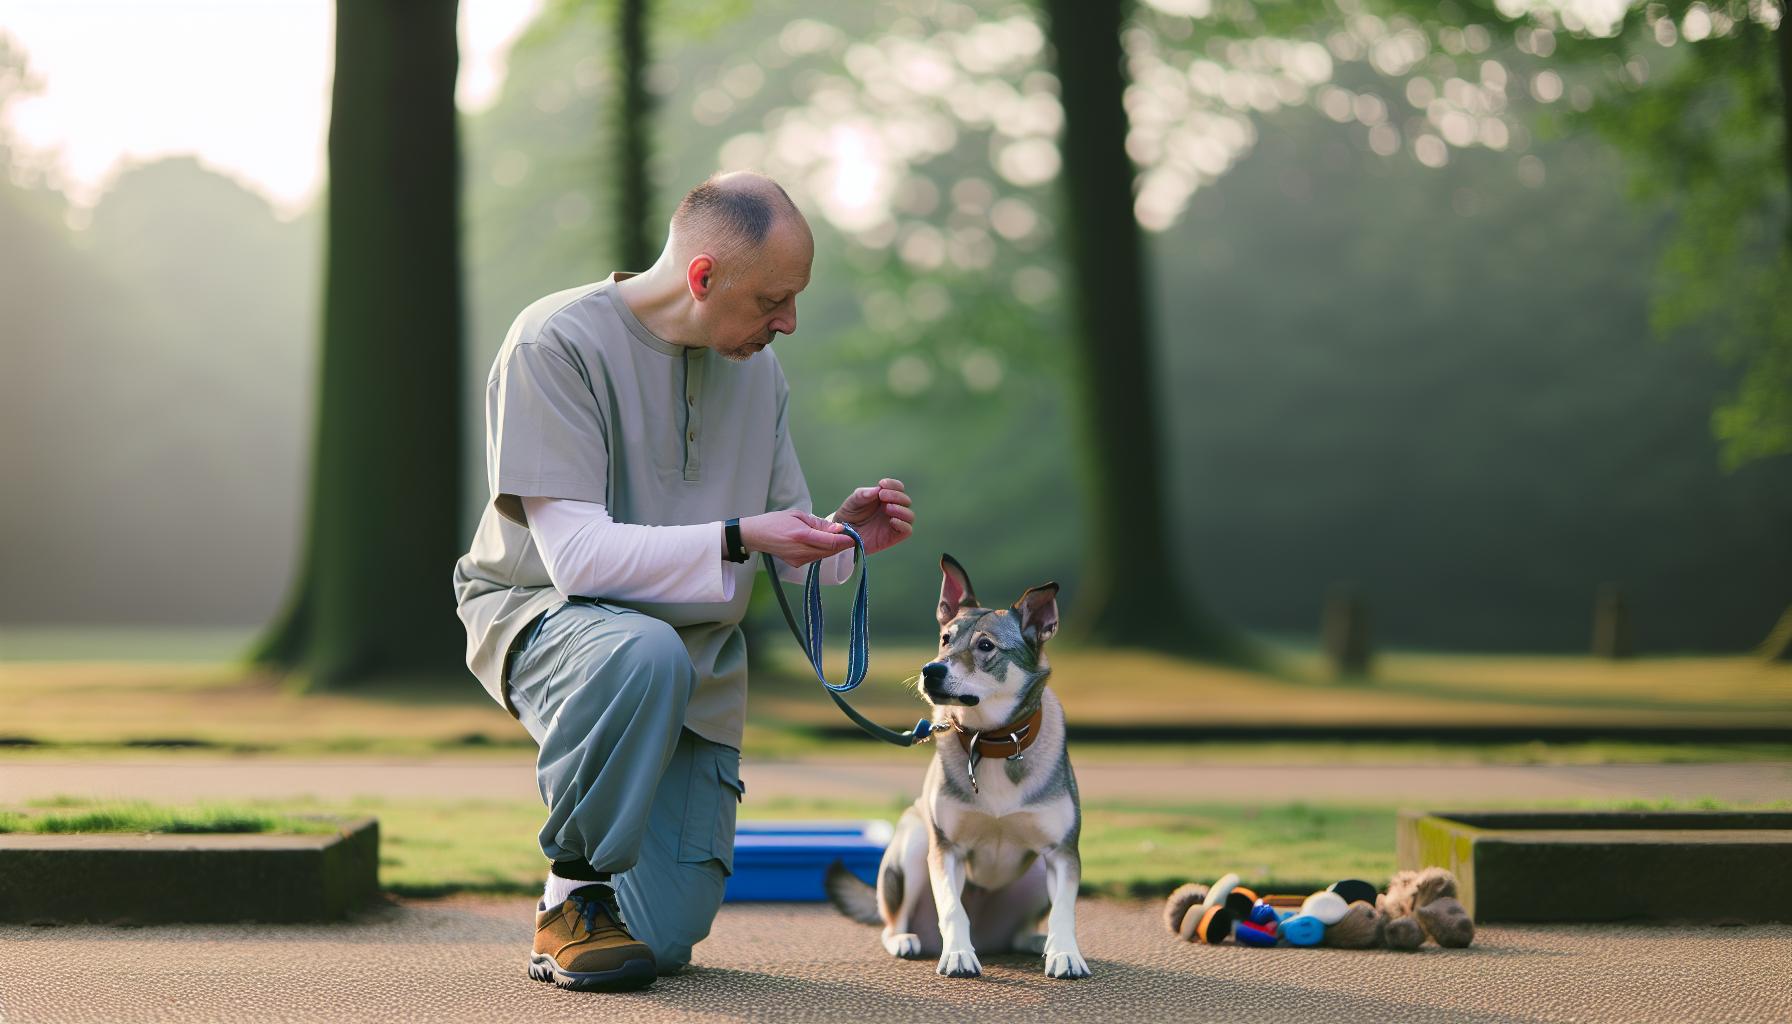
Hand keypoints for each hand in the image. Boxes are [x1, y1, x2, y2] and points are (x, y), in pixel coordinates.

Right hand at [737, 508, 856, 566]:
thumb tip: (837, 528)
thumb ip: (818, 523)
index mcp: (801, 535)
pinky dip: (823, 551)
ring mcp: (799, 560)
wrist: (756, 535)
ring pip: (824, 556)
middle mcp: (801, 550)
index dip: (844, 540)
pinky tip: (823, 543)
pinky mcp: (797, 564)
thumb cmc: (775, 521)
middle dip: (842, 544)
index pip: (830, 542)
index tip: (854, 536)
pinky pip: (816, 558)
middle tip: (850, 535)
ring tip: (838, 537)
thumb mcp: (797, 515)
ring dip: (833, 548)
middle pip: (830, 551)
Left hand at [831, 478, 913, 555]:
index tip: (882, 484)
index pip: (898, 488)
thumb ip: (863, 495)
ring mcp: (895, 523)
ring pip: (910, 515)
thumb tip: (877, 489)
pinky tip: (891, 520)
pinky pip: (907, 530)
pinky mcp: (894, 536)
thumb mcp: (852, 502)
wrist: (844, 535)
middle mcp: (893, 509)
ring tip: (887, 508)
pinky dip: (903, 524)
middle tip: (882, 495)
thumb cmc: (849, 515)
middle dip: (896, 495)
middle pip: (906, 500)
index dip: (893, 484)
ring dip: (901, 509)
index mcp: (886, 498)